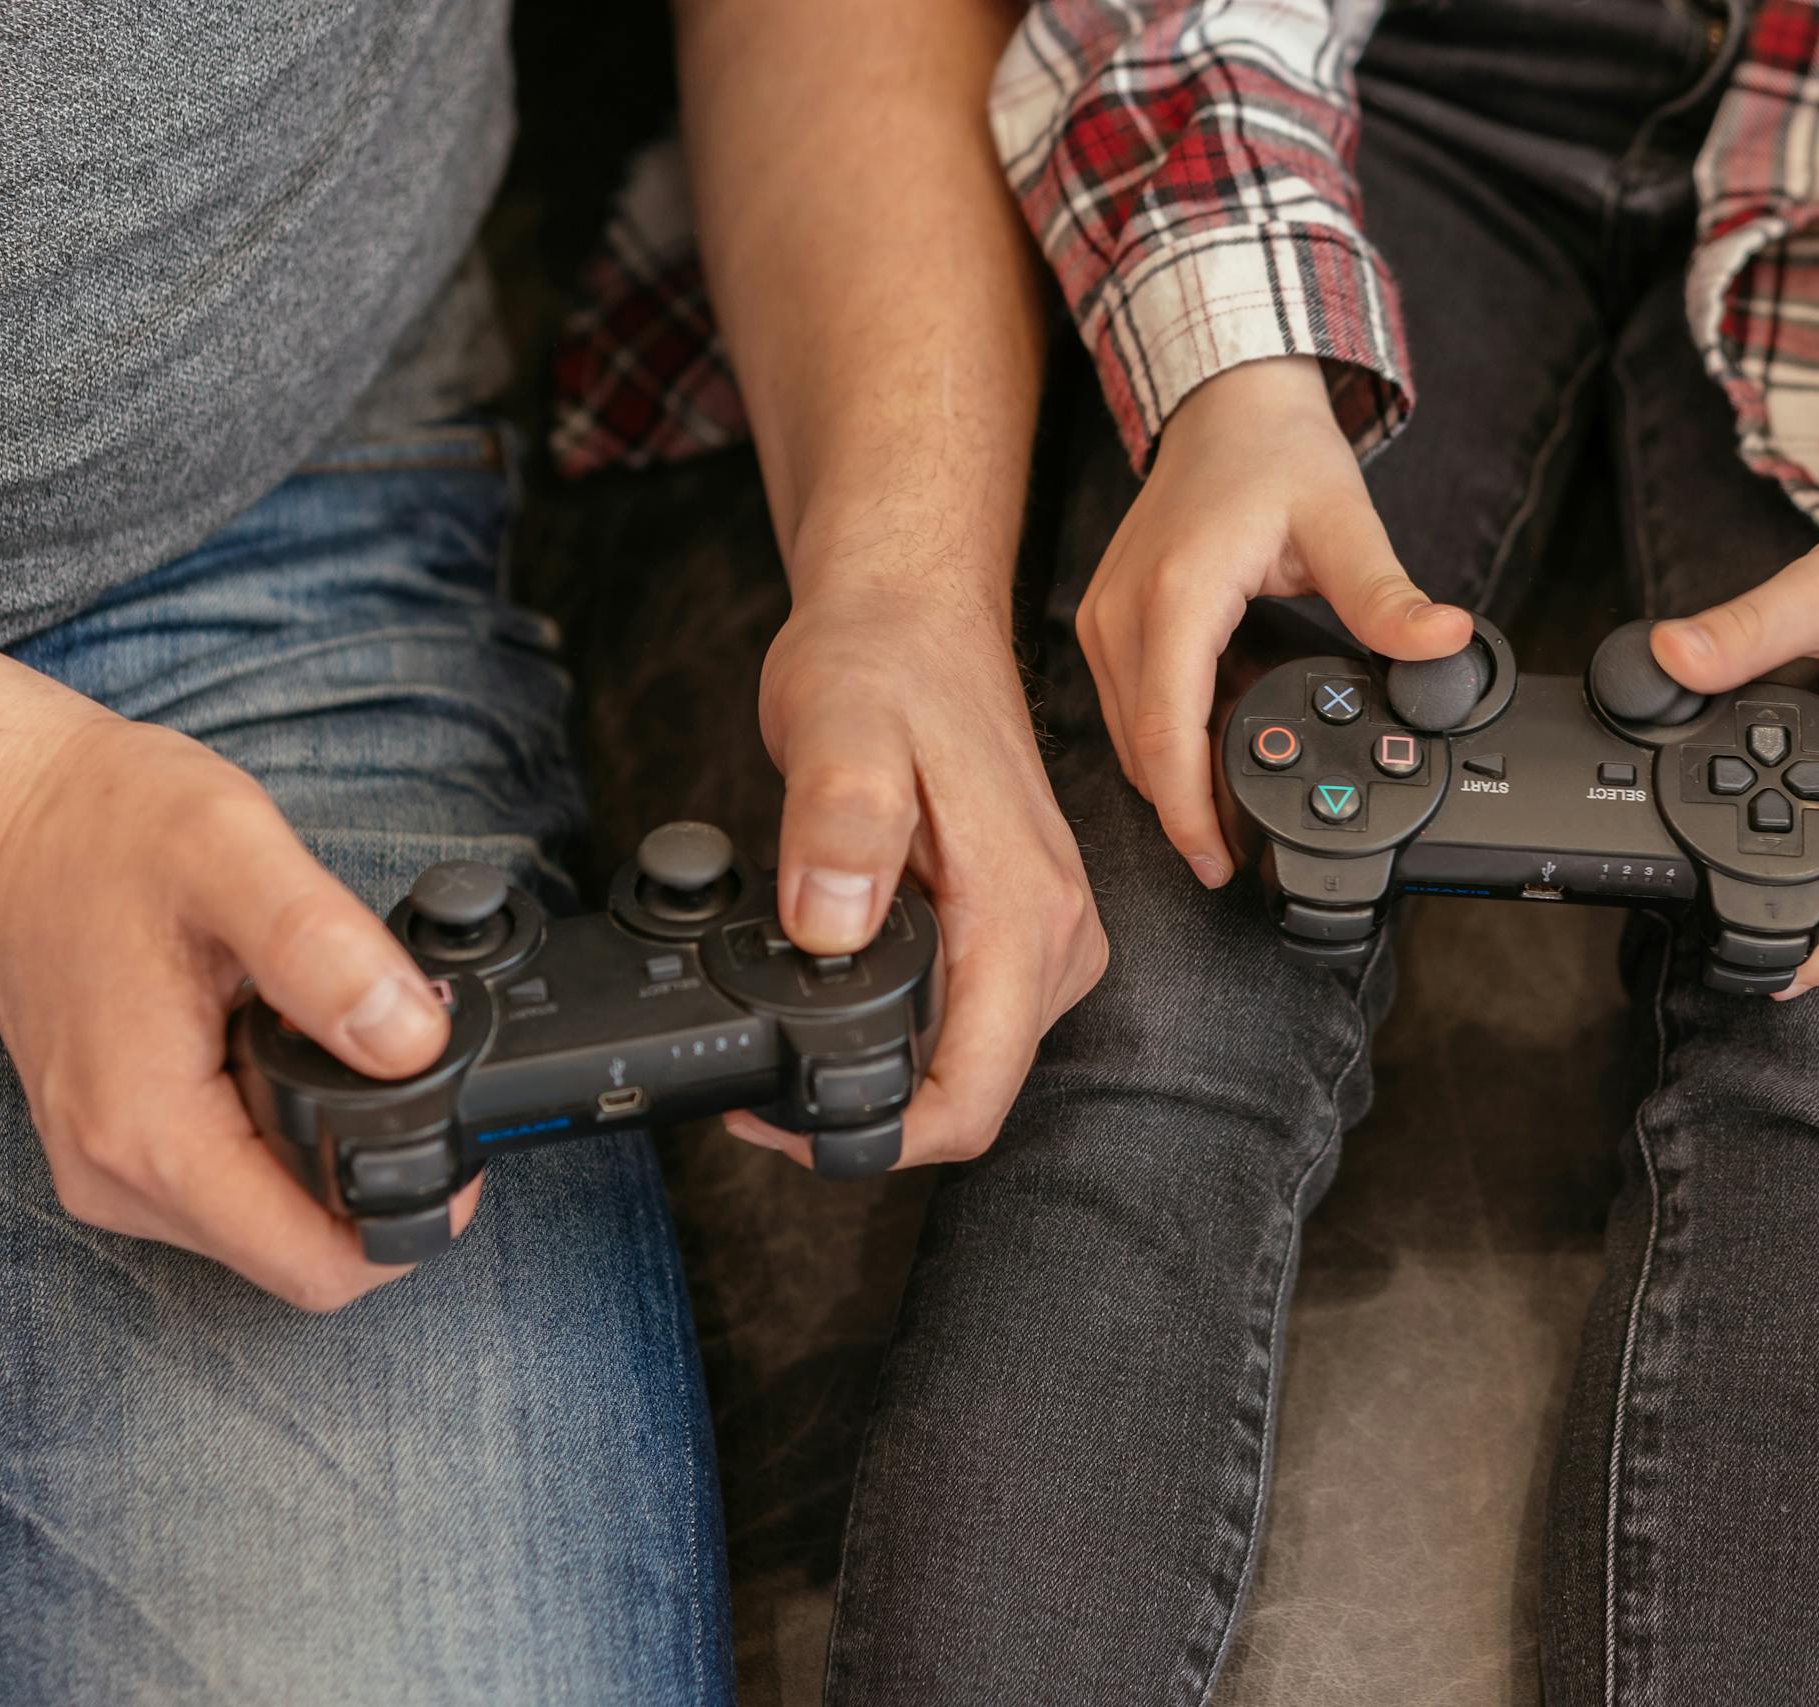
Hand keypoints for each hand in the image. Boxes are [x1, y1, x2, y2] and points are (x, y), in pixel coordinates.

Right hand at [0, 707, 472, 1308]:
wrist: (0, 810)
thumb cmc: (104, 822)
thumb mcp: (232, 852)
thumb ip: (326, 953)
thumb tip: (414, 1044)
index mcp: (150, 1130)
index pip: (316, 1266)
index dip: (412, 1217)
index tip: (457, 1138)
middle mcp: (117, 1175)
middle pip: (301, 1253)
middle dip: (375, 1181)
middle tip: (403, 1066)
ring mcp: (110, 1167)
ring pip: (269, 1223)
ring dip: (326, 1157)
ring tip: (336, 1044)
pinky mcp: (115, 1144)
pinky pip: (231, 1182)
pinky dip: (280, 1134)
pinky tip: (286, 1051)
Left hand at [723, 584, 1106, 1166]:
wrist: (915, 613)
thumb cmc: (884, 659)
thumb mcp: (840, 722)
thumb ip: (841, 821)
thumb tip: (832, 925)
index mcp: (1024, 911)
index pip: (972, 1097)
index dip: (875, 1140)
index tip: (785, 1123)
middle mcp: (1056, 936)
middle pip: (971, 1095)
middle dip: (868, 1112)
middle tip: (762, 1087)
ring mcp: (1045, 935)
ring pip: (969, 1065)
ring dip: (883, 1073)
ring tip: (788, 1034)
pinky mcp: (1020, 928)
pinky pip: (967, 1019)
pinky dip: (901, 1028)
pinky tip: (838, 993)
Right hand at [1075, 356, 1471, 884]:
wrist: (1228, 404)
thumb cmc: (1275, 454)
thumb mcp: (1344, 521)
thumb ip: (1389, 595)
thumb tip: (1446, 642)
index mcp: (1176, 596)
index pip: (1166, 734)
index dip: (1189, 812)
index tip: (1218, 860)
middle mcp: (1122, 611)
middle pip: (1140, 749)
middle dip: (1184, 810)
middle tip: (1236, 855)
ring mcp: (1105, 617)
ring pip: (1126, 734)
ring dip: (1171, 778)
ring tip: (1230, 810)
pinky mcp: (1107, 619)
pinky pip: (1126, 704)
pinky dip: (1162, 738)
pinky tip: (1213, 746)